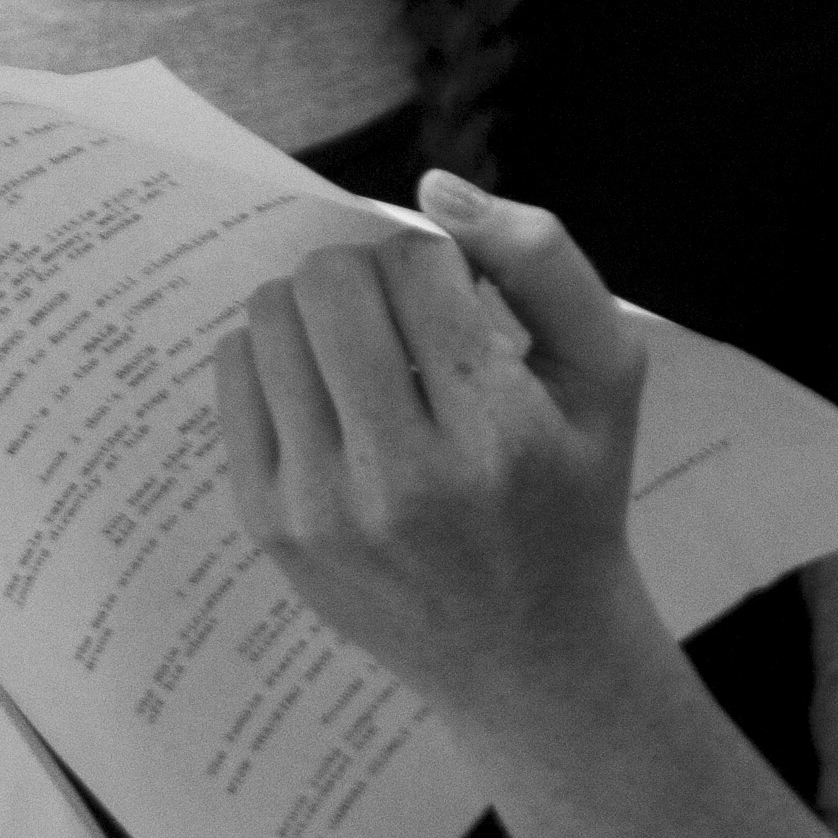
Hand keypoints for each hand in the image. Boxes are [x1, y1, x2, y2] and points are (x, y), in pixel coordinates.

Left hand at [210, 173, 649, 736]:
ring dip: (315, 307)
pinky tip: (324, 390)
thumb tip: (435, 187)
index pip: (417, 263)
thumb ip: (541, 259)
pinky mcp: (270, 526)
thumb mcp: (605, 371)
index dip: (437, 261)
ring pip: (272, 318)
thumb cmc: (572, 493)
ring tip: (362, 350)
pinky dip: (273, 355)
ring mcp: (323, 506)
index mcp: (496, 430)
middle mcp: (403, 475)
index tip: (459, 304)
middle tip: (400, 316)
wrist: (529, 650)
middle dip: (366, 272)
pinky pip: (232, 374)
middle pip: (330, 281)